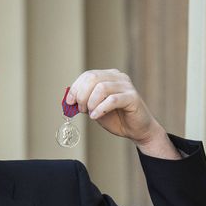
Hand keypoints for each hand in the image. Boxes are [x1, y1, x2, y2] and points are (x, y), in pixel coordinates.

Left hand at [66, 69, 180, 157]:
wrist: (136, 130)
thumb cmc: (116, 118)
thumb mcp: (95, 108)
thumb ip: (85, 102)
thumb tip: (69, 100)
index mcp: (109, 76)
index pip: (88, 75)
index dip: (76, 88)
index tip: (69, 102)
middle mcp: (118, 77)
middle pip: (93, 78)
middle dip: (82, 95)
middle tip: (81, 109)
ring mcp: (126, 86)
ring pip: (101, 87)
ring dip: (91, 103)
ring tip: (91, 113)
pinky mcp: (132, 97)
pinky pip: (112, 100)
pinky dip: (100, 108)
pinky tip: (96, 116)